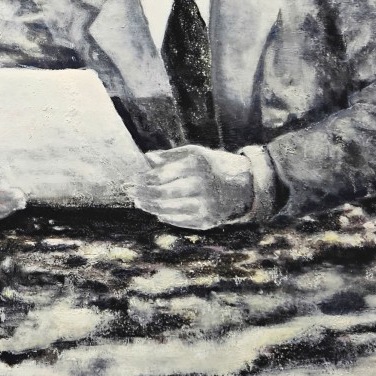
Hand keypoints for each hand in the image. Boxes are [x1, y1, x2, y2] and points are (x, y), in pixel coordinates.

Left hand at [137, 145, 253, 229]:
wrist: (245, 186)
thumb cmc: (212, 166)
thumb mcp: (194, 153)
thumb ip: (170, 156)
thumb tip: (146, 158)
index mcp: (196, 165)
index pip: (161, 176)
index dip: (144, 179)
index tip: (134, 178)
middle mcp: (201, 186)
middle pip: (162, 194)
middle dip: (143, 194)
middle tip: (131, 192)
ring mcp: (205, 206)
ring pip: (168, 210)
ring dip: (150, 207)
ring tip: (140, 202)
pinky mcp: (208, 221)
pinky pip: (180, 221)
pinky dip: (165, 217)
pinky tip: (157, 212)